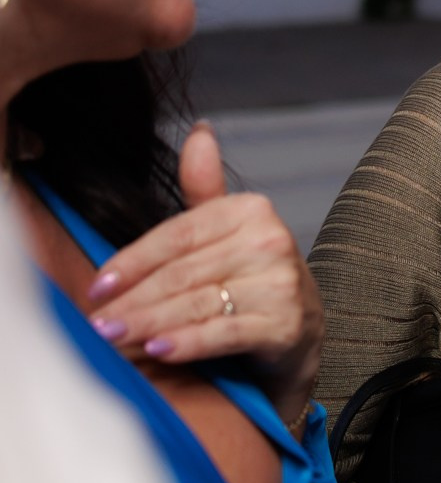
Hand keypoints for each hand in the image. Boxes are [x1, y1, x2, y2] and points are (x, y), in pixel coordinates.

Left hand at [85, 123, 323, 428]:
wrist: (300, 326)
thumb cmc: (250, 275)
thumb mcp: (227, 228)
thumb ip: (204, 187)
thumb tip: (200, 131)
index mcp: (249, 210)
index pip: (178, 235)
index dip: (133, 260)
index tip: (98, 285)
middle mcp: (268, 241)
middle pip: (182, 272)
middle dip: (134, 299)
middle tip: (98, 322)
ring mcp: (279, 283)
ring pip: (197, 303)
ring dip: (149, 323)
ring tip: (114, 337)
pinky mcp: (284, 324)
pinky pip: (224, 333)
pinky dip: (188, 343)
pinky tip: (157, 351)